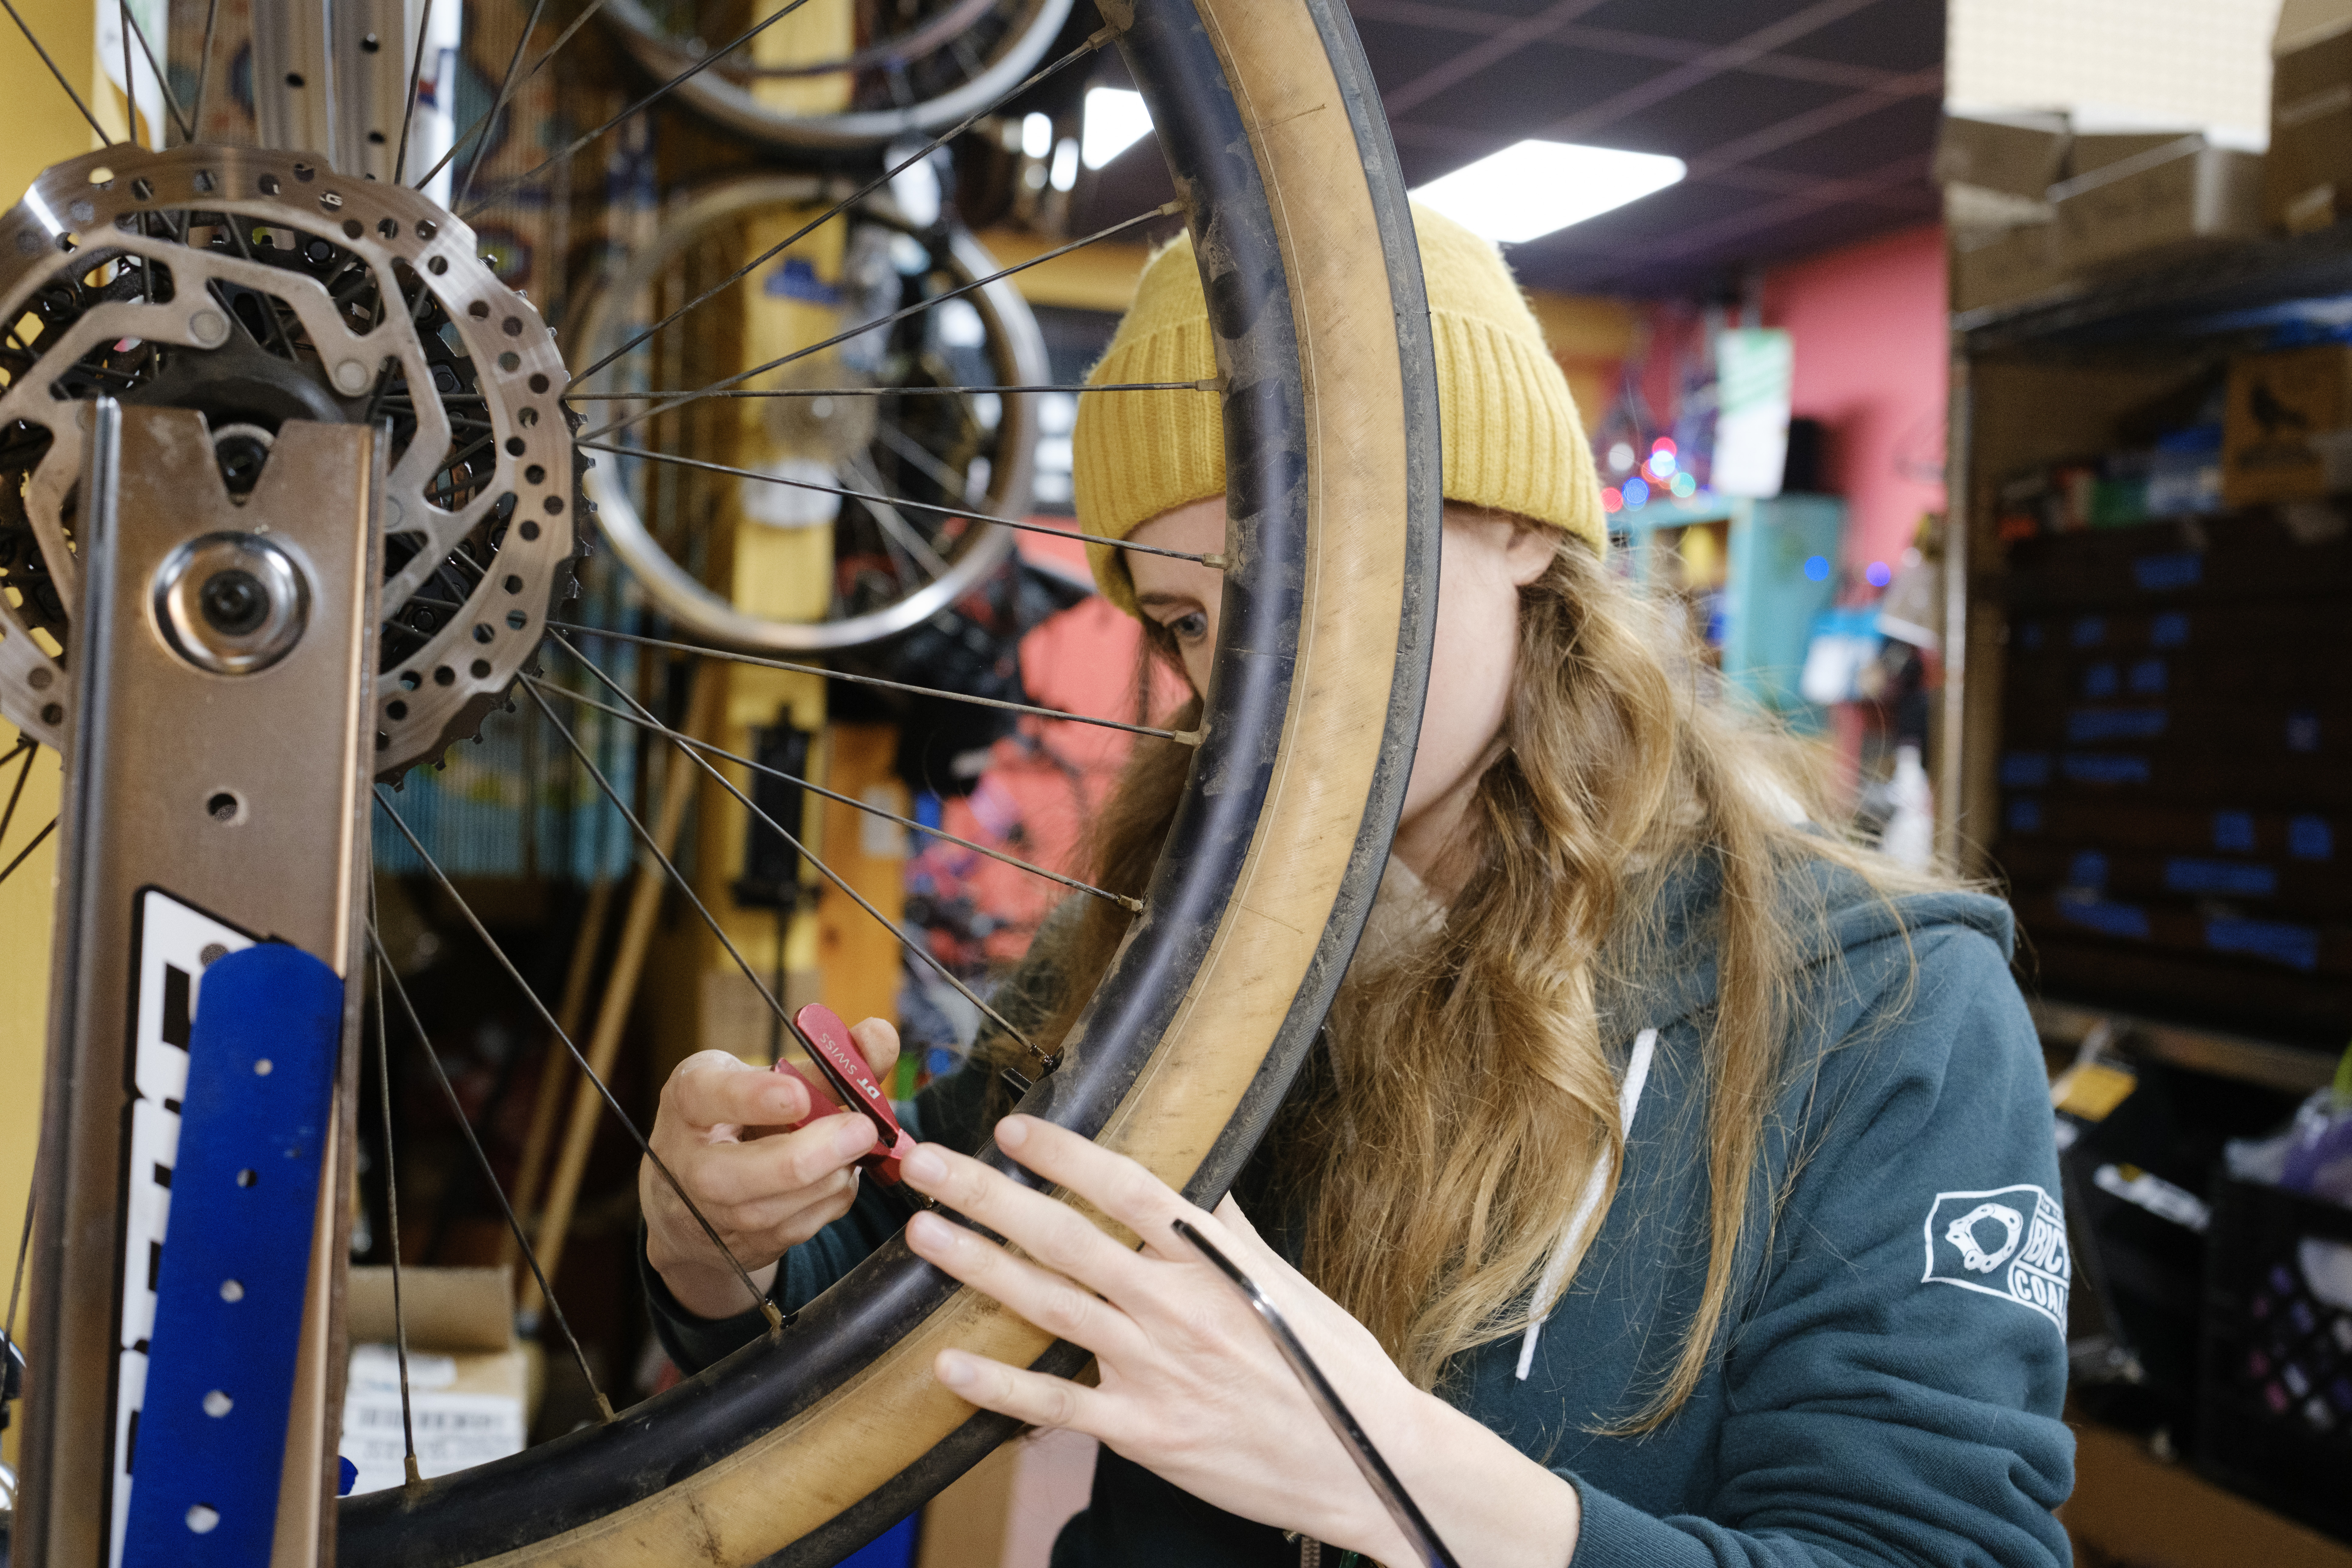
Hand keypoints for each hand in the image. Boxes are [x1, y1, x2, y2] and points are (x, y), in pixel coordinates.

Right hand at [641, 1019, 898, 1320]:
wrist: (694, 1196)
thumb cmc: (739, 1117)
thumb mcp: (767, 1078)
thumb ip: (828, 1060)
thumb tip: (880, 1035)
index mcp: (690, 1100)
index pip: (710, 1096)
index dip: (755, 1098)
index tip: (798, 1095)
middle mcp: (695, 1162)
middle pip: (760, 1167)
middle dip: (820, 1151)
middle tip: (863, 1127)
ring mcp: (719, 1212)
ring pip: (792, 1200)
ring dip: (837, 1171)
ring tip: (855, 1143)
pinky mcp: (750, 1245)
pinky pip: (807, 1222)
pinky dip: (835, 1195)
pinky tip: (839, 1172)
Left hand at [897, 1116, 1450, 1559]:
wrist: (1370, 1464)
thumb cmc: (1334, 1370)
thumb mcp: (1289, 1286)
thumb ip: (1232, 1234)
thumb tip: (1201, 1183)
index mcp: (1213, 1263)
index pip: (1126, 1189)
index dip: (1064, 1154)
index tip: (1012, 1128)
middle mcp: (1176, 1308)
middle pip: (1064, 1239)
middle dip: (985, 1196)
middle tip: (924, 1164)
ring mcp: (1156, 1371)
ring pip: (1047, 1306)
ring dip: (977, 1266)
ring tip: (922, 1232)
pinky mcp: (1145, 1432)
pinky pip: (1056, 1406)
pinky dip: (998, 1385)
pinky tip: (947, 1363)